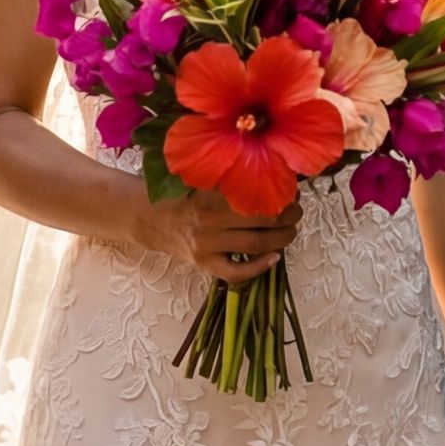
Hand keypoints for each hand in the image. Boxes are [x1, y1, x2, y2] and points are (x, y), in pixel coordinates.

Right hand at [148, 188, 304, 283]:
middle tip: (296, 212)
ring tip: (290, 232)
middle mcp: (210, 220)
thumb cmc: (181, 193)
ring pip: (256, 245)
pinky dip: (259, 268)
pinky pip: (236, 272)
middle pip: (264, 220)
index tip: (292, 192)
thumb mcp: (203, 179)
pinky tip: (273, 258)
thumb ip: (232, 177)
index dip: (282, 195)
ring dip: (282, 239)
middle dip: (289, 216)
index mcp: (212, 194)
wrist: (148, 216)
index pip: (259, 196)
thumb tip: (274, 173)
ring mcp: (207, 244)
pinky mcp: (204, 263)